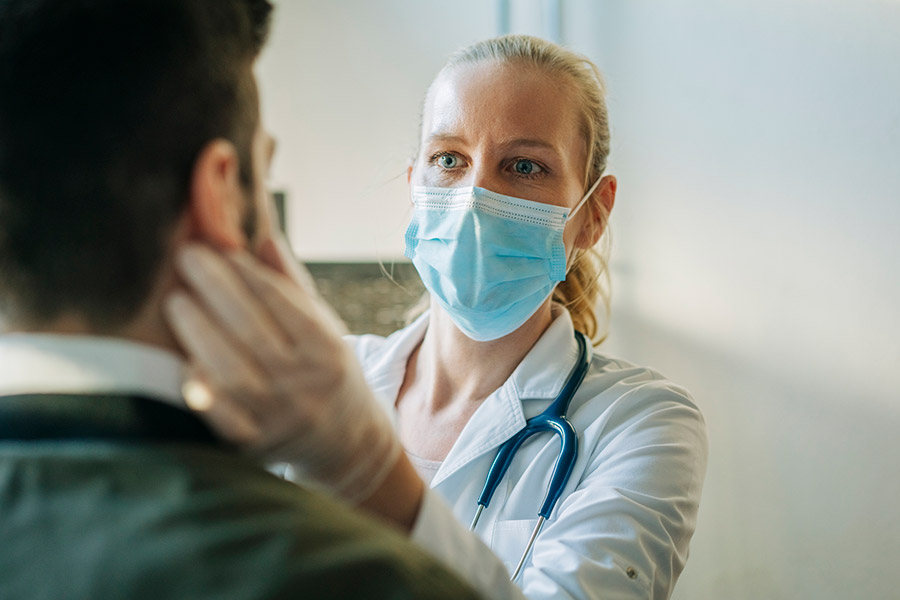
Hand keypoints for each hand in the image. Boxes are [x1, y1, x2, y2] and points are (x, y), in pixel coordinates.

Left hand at [163, 238, 401, 502]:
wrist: (346, 442)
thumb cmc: (325, 370)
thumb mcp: (323, 326)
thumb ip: (290, 283)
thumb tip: (258, 234)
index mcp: (326, 349)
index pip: (283, 303)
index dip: (248, 272)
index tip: (219, 245)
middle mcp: (305, 384)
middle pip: (253, 331)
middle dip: (216, 288)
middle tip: (187, 256)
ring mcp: (279, 417)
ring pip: (232, 372)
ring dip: (199, 332)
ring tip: (176, 300)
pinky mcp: (253, 445)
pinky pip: (220, 417)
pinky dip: (201, 388)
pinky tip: (183, 359)